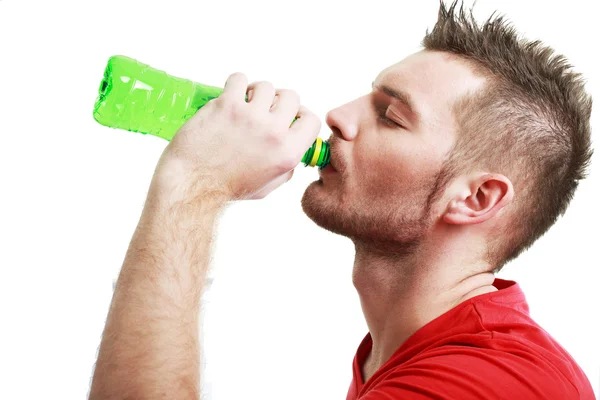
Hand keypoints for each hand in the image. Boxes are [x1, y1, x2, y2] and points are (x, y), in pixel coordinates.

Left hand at [153, 72, 320, 201]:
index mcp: (287, 153)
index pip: (312, 120)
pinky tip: (231, 95)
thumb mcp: (267, 187)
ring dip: (256, 92)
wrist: (193, 184)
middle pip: (291, 97)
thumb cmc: (226, 188)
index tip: (289, 116)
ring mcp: (250, 116)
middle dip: (278, 101)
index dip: (301, 115)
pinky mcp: (227, 105)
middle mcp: (273, 132)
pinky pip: (239, 78)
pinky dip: (236, 83)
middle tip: (264, 108)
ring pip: (265, 86)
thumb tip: (293, 152)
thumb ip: (285, 168)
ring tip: (244, 102)